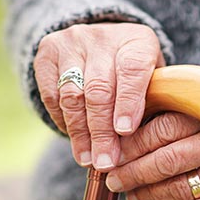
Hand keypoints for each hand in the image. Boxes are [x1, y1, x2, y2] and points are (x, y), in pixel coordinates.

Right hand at [33, 23, 164, 169]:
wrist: (102, 41)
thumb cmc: (135, 72)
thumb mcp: (152, 80)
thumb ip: (149, 105)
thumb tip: (138, 149)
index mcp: (137, 40)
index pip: (132, 69)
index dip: (128, 101)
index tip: (125, 131)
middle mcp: (103, 37)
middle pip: (99, 88)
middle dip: (102, 131)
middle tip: (106, 162)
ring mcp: (72, 42)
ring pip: (72, 95)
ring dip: (80, 133)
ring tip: (87, 160)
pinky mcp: (47, 52)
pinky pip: (51, 95)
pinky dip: (63, 121)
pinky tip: (75, 140)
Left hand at [105, 88, 199, 199]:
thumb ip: (187, 105)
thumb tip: (135, 117)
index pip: (162, 129)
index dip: (132, 143)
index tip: (113, 150)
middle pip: (165, 161)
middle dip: (132, 173)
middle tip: (112, 179)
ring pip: (179, 190)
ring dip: (147, 195)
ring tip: (130, 195)